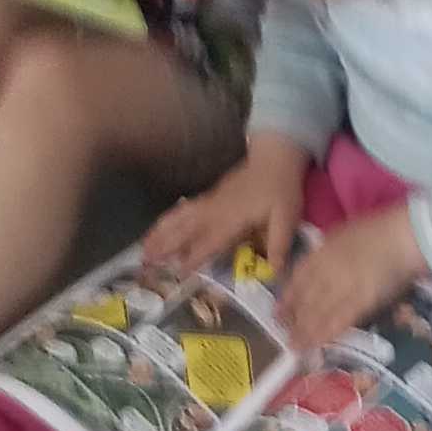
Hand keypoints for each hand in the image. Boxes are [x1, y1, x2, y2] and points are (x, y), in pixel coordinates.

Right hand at [149, 142, 308, 283]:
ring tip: (144, 247)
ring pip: (180, 217)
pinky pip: (185, 211)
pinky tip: (159, 230)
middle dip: (165, 243)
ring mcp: (210, 201)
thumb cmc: (281, 189)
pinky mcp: (210, 198)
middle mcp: (216, 209)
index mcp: (233, 216)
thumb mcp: (287, 217)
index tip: (180, 272)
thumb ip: (280, 243)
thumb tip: (274, 271)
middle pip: (186, 227)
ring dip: (160, 231)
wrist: (274, 158)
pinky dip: (169, 221)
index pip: (210, 239)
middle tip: (145, 260)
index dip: (195, 256)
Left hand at [277, 199, 422, 349]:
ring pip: (319, 311)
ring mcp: (344, 286)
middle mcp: (328, 270)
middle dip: (294, 318)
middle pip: (307, 297)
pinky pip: (340, 320)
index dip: (288, 296)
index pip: (300, 278)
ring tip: (295, 346)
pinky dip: (327, 333)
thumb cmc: (379, 231)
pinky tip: (317, 343)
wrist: (403, 237)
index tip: (279, 311)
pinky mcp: (362, 301)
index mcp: (323, 252)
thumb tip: (321, 267)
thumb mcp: (343, 234)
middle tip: (284, 335)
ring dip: (306, 330)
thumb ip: (330, 252)